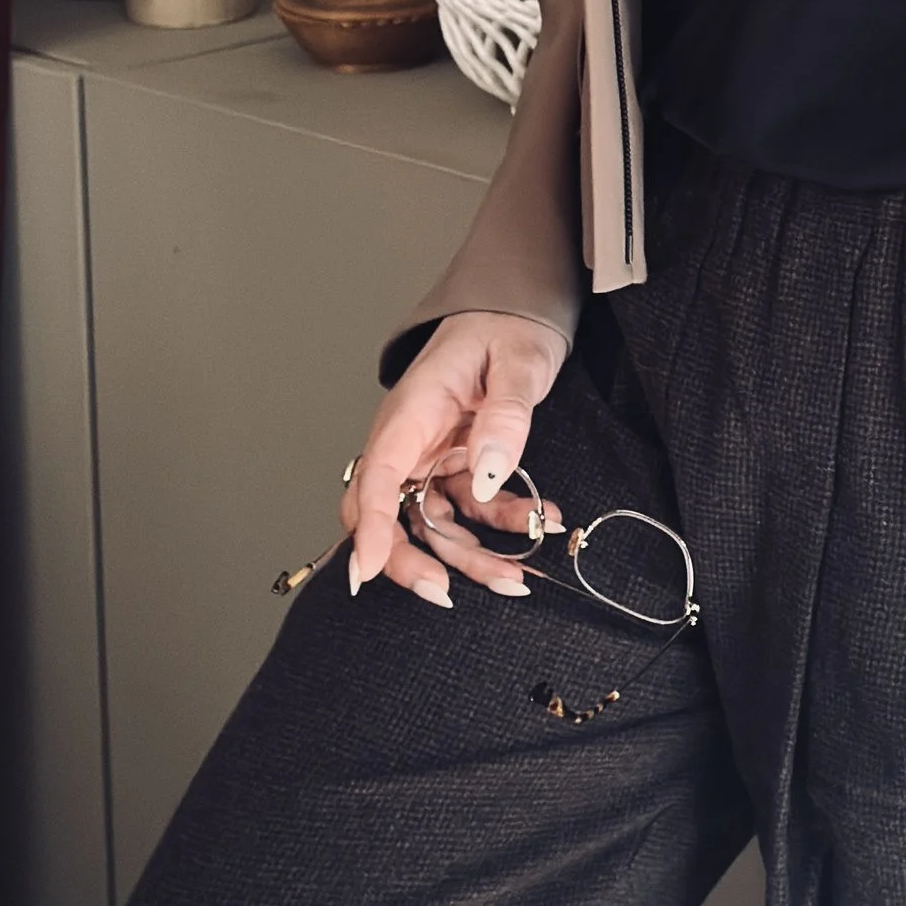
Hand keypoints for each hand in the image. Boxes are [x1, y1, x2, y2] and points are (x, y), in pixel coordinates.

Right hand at [339, 311, 567, 607]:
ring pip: (430, 523)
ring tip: (516, 577)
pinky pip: (467, 510)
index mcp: (413, 410)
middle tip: (444, 594)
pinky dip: (496, 526)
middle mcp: (411, 439)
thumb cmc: (506, 325)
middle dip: (408, 560)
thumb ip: (504, 414)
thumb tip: (487, 474)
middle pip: (386, 513)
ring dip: (467, 558)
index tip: (369, 572)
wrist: (517, 311)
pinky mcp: (455, 465)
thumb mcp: (517, 361)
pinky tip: (537, 524)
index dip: (368, 526)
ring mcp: (431, 456)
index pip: (377, 475)